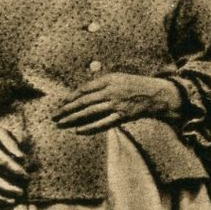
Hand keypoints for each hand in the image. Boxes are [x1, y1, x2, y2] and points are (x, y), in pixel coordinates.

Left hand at [53, 74, 181, 135]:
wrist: (155, 94)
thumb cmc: (134, 85)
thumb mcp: (117, 78)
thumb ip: (100, 84)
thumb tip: (81, 93)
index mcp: (108, 80)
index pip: (84, 89)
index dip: (71, 97)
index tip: (61, 103)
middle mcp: (111, 91)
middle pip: (84, 101)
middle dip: (67, 109)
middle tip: (55, 116)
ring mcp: (116, 105)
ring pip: (90, 113)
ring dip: (74, 119)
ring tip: (62, 123)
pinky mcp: (122, 116)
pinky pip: (103, 123)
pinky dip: (90, 128)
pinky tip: (78, 131)